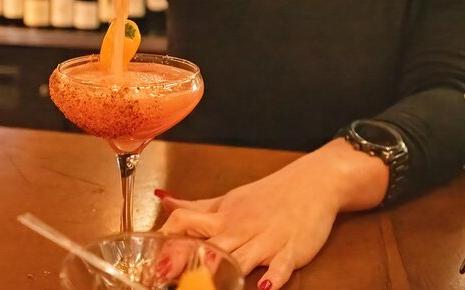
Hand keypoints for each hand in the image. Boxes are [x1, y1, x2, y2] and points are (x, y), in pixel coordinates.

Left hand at [157, 141, 381, 289]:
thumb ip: (195, 206)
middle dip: (187, 260)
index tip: (151, 259)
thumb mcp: (229, 199)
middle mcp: (240, 228)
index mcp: (223, 216)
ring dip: (226, 269)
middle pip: (209, 244)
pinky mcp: (291, 250)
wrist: (313, 184)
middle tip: (165, 277)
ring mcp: (266, 239)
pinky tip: (264, 286)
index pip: (187, 222)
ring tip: (209, 281)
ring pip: (242, 256)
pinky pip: (281, 265)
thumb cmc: (268, 195)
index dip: (167, 239)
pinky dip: (273, 275)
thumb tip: (163, 200)